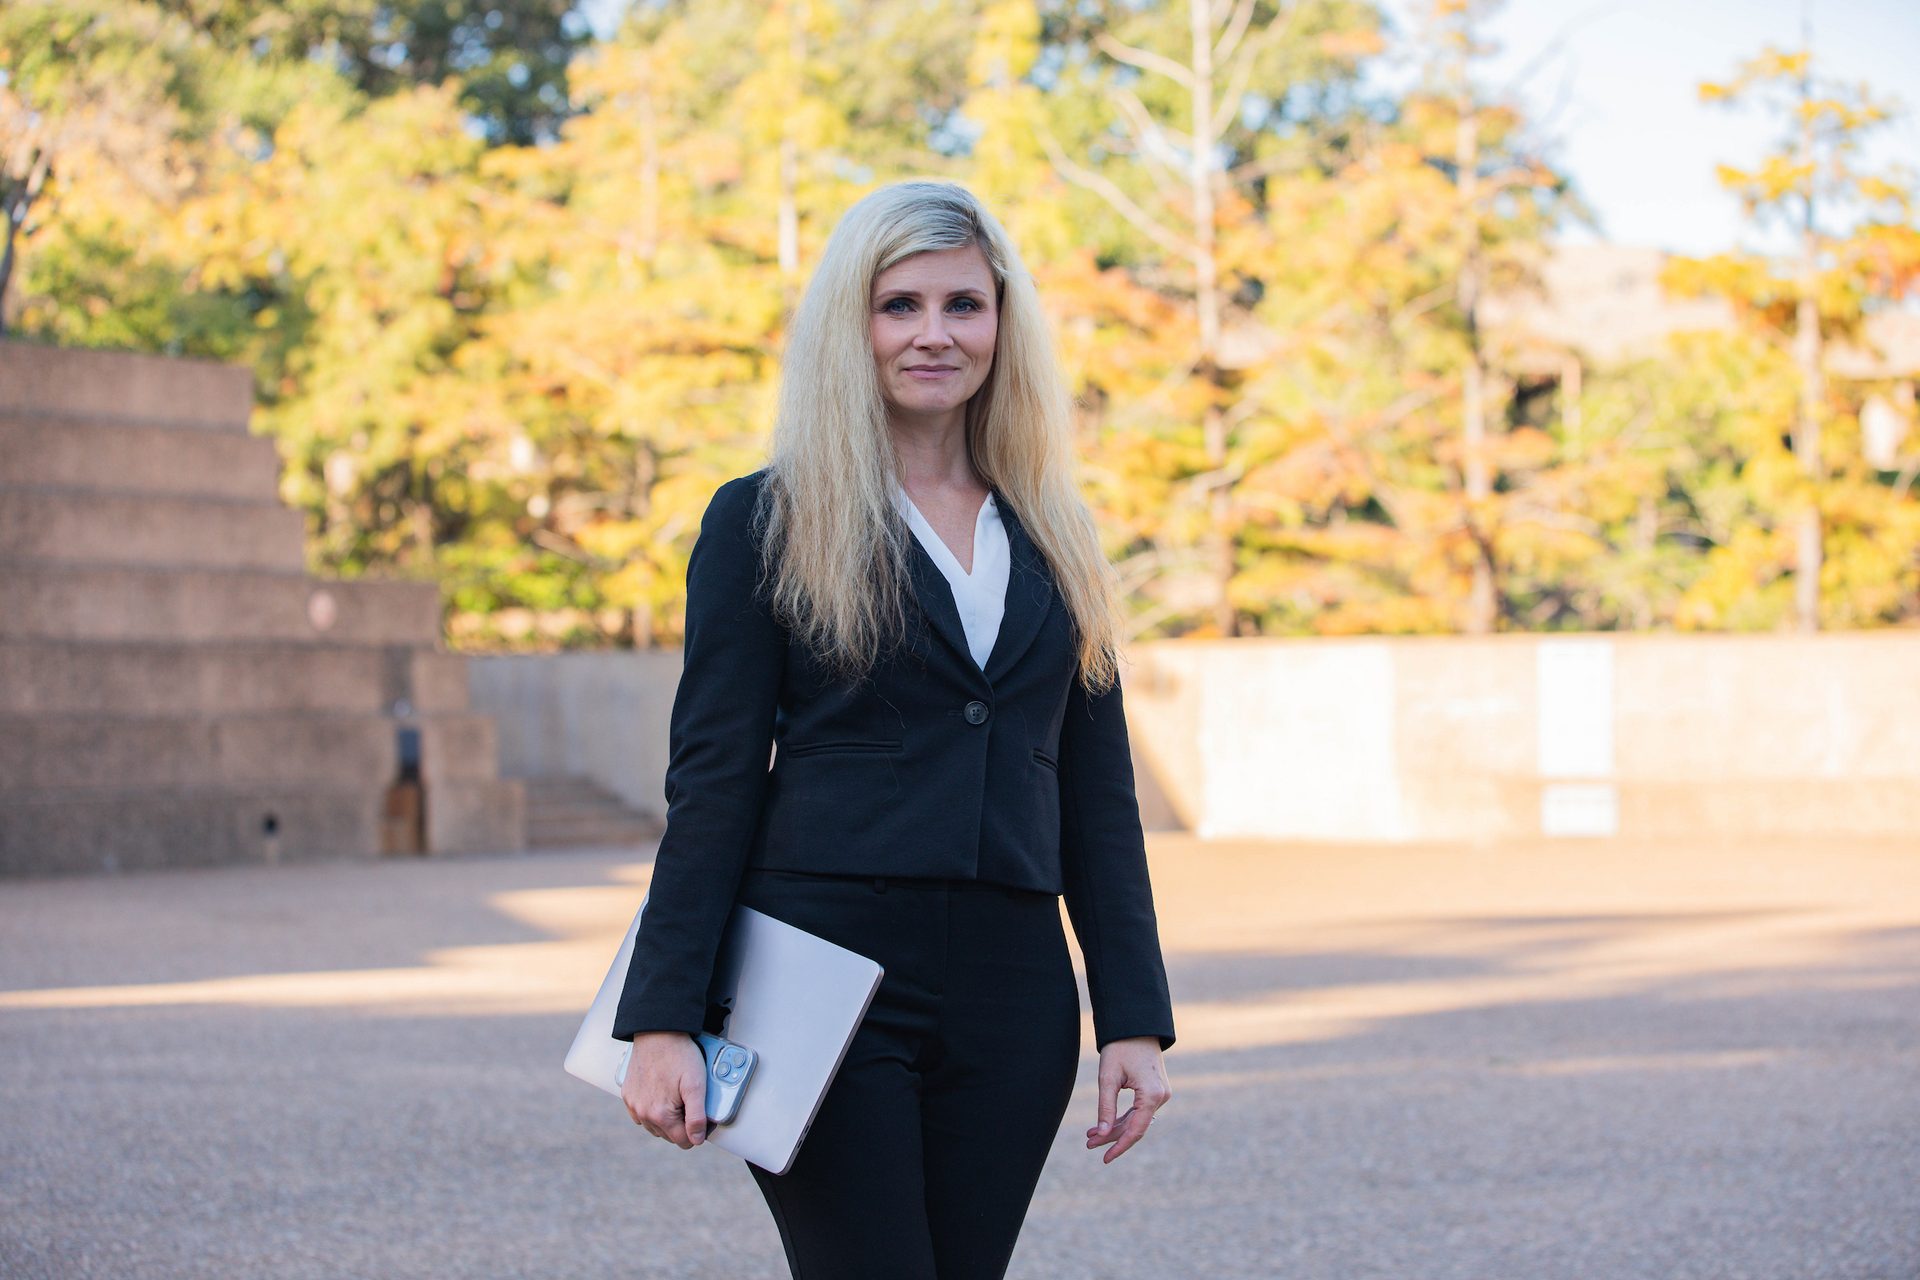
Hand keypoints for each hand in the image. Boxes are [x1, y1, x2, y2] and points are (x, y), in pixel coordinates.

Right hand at [620, 1031, 708, 1148]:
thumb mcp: (696, 1085)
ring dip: (668, 1119)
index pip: (684, 1141)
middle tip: (691, 1101)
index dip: (699, 1131)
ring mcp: (633, 1105)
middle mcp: (643, 1114)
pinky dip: (653, 1110)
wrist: (657, 1032)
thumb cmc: (679, 1055)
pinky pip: (642, 1114)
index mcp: (660, 1115)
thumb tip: (696, 1140)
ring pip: (655, 1127)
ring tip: (678, 1097)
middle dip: (683, 1124)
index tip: (705, 1115)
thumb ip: (697, 1117)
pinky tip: (663, 1094)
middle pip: (670, 1135)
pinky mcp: (628, 1096)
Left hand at [1085, 1036, 1169, 1163]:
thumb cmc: (1120, 1047)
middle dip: (1112, 1137)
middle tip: (1089, 1144)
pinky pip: (1140, 1111)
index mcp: (1152, 1095)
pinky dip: (1123, 1118)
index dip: (1119, 1146)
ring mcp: (1161, 1094)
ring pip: (1137, 1120)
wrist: (1136, 1025)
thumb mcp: (1108, 1077)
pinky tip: (1105, 1124)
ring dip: (1116, 1128)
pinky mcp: (1157, 1090)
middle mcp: (1162, 1097)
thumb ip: (1106, 1107)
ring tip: (1091, 1136)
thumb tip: (1102, 1134)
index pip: (1136, 1130)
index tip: (1105, 1158)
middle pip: (1136, 1127)